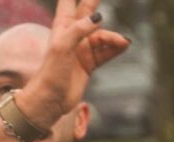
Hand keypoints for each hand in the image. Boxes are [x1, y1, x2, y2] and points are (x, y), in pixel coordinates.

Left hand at [21, 0, 130, 126]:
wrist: (49, 101)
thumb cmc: (50, 73)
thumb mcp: (62, 48)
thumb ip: (79, 30)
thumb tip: (99, 17)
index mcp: (62, 28)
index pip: (67, 3)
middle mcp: (73, 36)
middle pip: (87, 13)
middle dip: (94, 1)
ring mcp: (81, 50)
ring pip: (102, 36)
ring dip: (112, 38)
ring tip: (122, 42)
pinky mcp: (88, 65)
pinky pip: (106, 52)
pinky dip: (115, 49)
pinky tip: (124, 46)